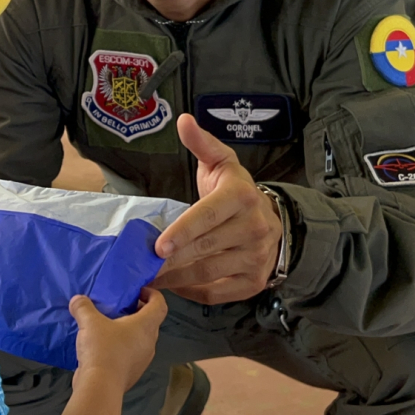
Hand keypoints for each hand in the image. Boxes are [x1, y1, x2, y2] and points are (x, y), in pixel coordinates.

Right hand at [69, 288, 166, 389]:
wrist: (100, 387)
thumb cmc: (102, 348)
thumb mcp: (90, 322)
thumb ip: (84, 307)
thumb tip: (77, 299)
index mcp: (146, 326)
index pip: (160, 305)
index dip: (153, 294)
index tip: (138, 291)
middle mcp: (149, 342)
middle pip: (150, 322)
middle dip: (138, 312)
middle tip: (120, 307)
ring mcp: (142, 360)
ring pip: (140, 340)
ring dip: (129, 331)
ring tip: (109, 326)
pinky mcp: (132, 373)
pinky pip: (131, 354)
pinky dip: (122, 347)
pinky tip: (103, 347)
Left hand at [151, 115, 282, 304]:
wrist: (272, 219)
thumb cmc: (235, 191)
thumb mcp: (221, 163)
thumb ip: (201, 144)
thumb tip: (183, 121)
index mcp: (241, 197)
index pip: (207, 216)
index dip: (182, 231)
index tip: (158, 245)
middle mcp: (253, 228)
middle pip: (203, 248)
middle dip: (170, 259)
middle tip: (142, 265)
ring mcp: (256, 257)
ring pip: (207, 273)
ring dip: (175, 278)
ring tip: (151, 276)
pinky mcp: (254, 282)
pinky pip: (216, 293)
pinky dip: (191, 292)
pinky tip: (174, 285)